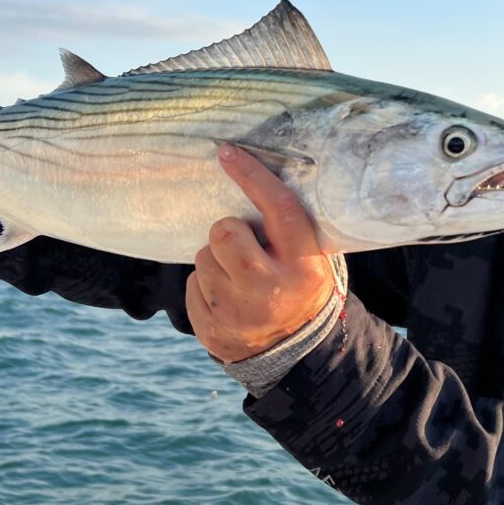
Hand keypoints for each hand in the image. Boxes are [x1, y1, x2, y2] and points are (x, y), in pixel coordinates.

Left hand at [187, 144, 335, 363]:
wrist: (297, 353)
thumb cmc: (299, 287)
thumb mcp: (312, 259)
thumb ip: (288, 228)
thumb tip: (250, 176)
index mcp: (305, 267)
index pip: (278, 208)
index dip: (252, 176)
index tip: (227, 152)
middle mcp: (271, 292)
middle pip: (225, 233)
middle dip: (228, 232)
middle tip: (243, 247)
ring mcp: (239, 315)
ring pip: (203, 258)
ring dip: (216, 263)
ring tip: (239, 280)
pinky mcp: (213, 330)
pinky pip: (191, 287)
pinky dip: (205, 288)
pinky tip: (228, 300)